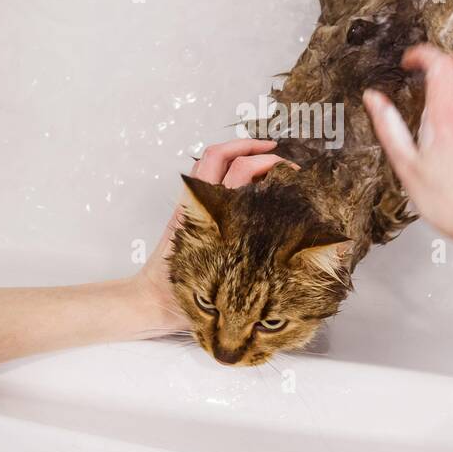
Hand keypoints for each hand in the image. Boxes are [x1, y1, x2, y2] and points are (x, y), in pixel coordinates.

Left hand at [134, 138, 294, 333]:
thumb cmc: (177, 298)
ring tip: (264, 156)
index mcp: (209, 217)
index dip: (265, 162)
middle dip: (254, 149)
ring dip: (236, 152)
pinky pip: (205, 178)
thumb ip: (258, 276)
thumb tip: (307, 266)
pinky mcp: (188, 213)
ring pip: (210, 162)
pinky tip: (246, 180)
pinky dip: (225, 168)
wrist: (146, 302)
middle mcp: (198, 205)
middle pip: (223, 156)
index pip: (238, 171)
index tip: (291, 170)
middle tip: (281, 157)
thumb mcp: (222, 287)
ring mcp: (190, 206)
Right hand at [363, 45, 452, 243]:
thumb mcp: (405, 164)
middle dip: (450, 59)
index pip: (441, 64)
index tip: (409, 62)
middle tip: (429, 71)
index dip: (422, 54)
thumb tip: (374, 99)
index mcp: (445, 118)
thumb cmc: (444, 199)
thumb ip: (388, 126)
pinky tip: (448, 120)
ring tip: (435, 95)